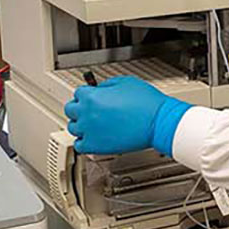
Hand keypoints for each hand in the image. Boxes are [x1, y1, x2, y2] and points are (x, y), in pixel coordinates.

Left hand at [64, 76, 191, 155]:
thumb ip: (106, 86)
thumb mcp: (124, 82)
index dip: (86, 94)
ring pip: (73, 128)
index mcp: (92, 97)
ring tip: (90, 123)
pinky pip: (80, 146)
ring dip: (80, 124)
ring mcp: (90, 131)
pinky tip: (90, 138)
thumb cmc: (146, 103)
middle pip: (70, 110)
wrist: (158, 122)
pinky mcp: (96, 146)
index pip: (77, 93)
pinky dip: (83, 142)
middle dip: (79, 108)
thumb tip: (100, 90)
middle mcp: (87, 114)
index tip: (90, 96)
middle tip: (88, 109)